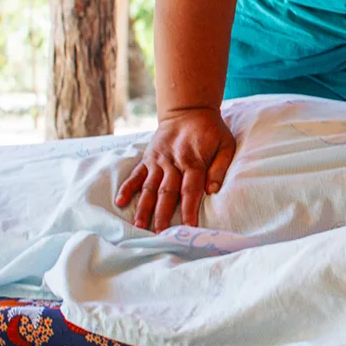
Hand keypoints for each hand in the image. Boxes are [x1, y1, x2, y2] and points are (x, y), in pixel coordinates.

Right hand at [115, 107, 235, 231]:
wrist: (189, 110)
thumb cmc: (211, 130)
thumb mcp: (226, 144)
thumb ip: (221, 167)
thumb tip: (213, 191)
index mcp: (194, 162)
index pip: (191, 190)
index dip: (189, 210)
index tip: (189, 228)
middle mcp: (173, 163)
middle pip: (167, 192)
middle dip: (163, 215)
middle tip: (160, 234)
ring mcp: (158, 161)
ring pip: (149, 187)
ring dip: (144, 207)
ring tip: (139, 226)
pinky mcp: (148, 158)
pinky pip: (136, 174)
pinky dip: (128, 188)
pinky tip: (120, 201)